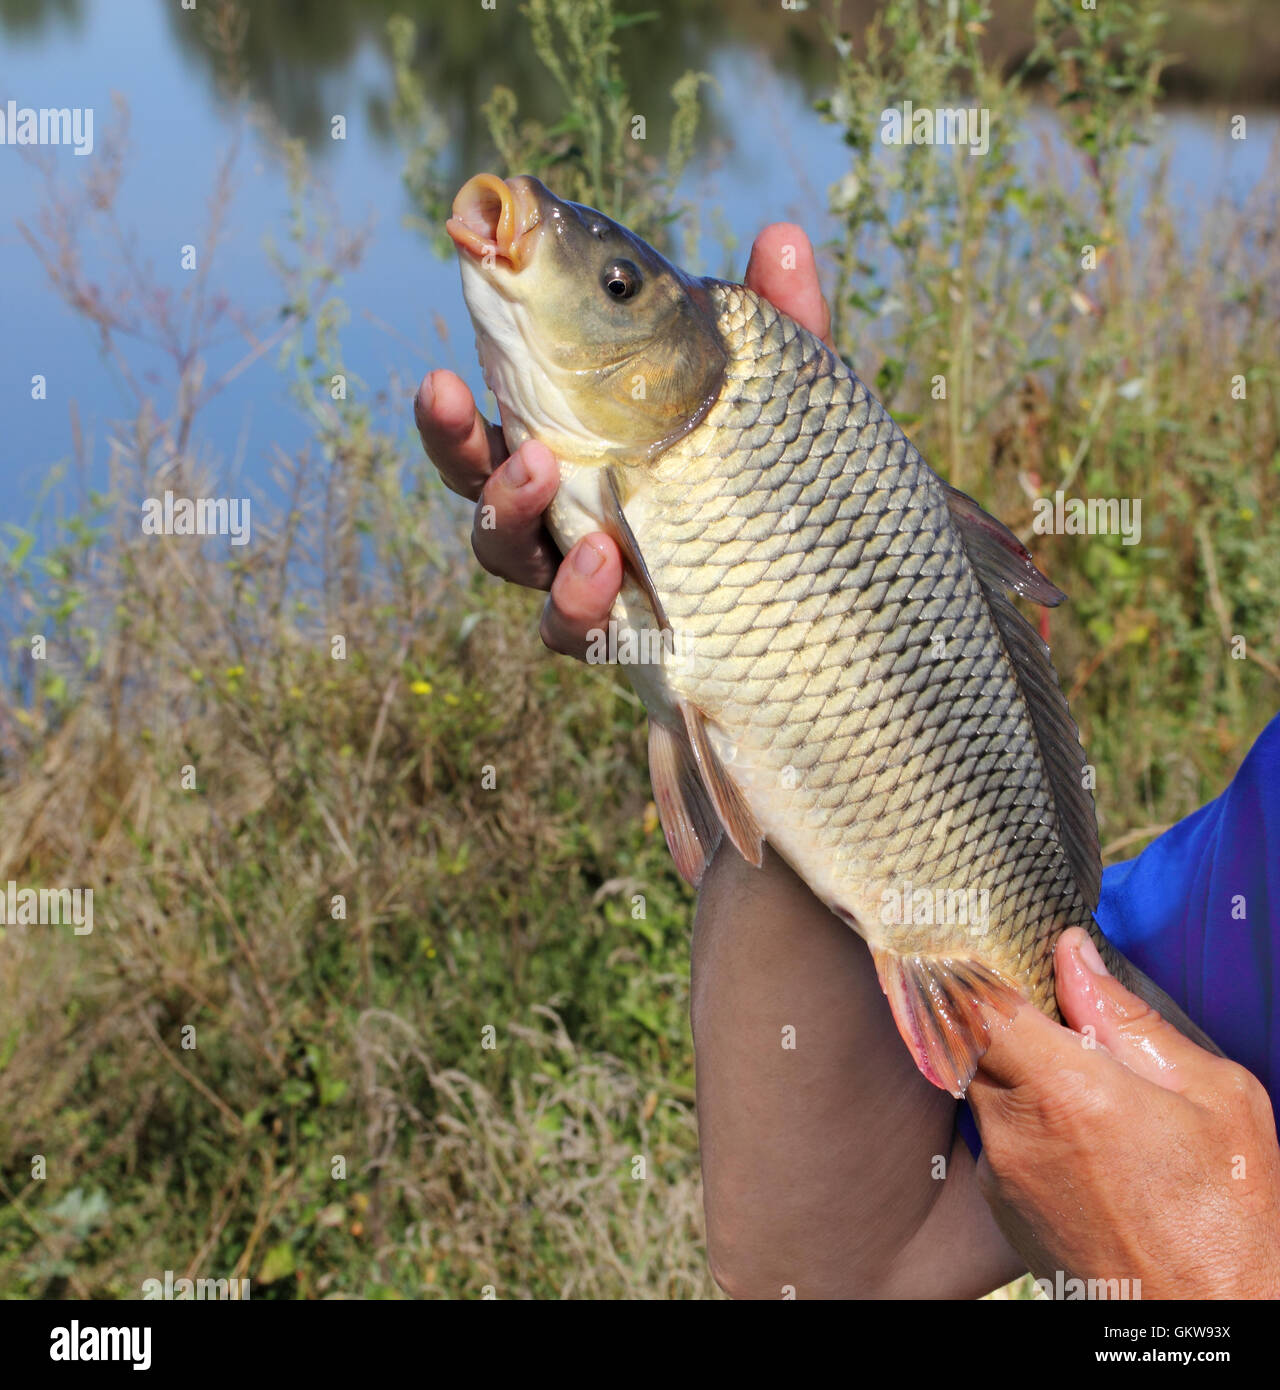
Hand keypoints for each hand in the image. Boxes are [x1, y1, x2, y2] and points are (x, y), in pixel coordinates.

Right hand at [414, 223, 832, 659]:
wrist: (827, 607)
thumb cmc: (780, 488)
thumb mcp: (782, 407)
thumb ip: (778, 330)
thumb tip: (781, 236)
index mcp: (583, 452)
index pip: (500, 426)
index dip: (456, 408)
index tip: (442, 368)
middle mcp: (568, 517)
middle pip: (478, 486)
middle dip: (456, 443)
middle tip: (450, 391)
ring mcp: (588, 582)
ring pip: (507, 557)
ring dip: (507, 509)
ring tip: (539, 465)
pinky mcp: (621, 641)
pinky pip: (575, 632)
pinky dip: (577, 599)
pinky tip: (603, 562)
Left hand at [969, 927, 1279, 1297]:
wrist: (1208, 1325)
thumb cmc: (1226, 1222)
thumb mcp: (1215, 1099)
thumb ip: (1130, 1021)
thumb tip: (1074, 960)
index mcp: (1063, 1091)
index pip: (974, 1005)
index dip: (969, 970)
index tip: (977, 949)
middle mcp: (1014, 1131)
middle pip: (970, 1041)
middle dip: (994, 1014)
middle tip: (1040, 1005)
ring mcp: (1001, 1173)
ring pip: (981, 1085)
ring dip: (1010, 1065)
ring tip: (1072, 1073)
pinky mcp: (1002, 1206)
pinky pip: (994, 1133)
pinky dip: (1019, 1114)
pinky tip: (1073, 1127)